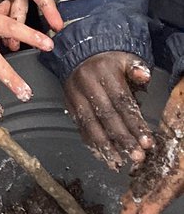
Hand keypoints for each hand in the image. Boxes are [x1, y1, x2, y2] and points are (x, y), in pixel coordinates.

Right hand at [63, 51, 153, 170]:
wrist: (79, 52)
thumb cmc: (107, 60)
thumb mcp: (124, 58)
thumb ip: (136, 68)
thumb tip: (144, 76)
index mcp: (104, 73)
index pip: (121, 102)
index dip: (135, 123)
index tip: (146, 142)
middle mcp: (88, 84)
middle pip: (106, 116)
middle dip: (123, 139)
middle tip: (136, 156)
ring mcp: (75, 94)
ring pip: (90, 124)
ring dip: (105, 146)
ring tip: (118, 162)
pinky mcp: (68, 103)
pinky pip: (79, 125)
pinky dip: (90, 142)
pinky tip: (101, 154)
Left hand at [121, 76, 183, 213]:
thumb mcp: (180, 122)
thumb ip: (176, 161)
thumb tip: (175, 176)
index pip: (175, 183)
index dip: (160, 201)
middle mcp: (183, 159)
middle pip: (164, 184)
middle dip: (146, 200)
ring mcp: (176, 150)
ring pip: (157, 172)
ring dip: (142, 187)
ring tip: (125, 203)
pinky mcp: (169, 139)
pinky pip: (157, 156)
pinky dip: (145, 168)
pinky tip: (131, 175)